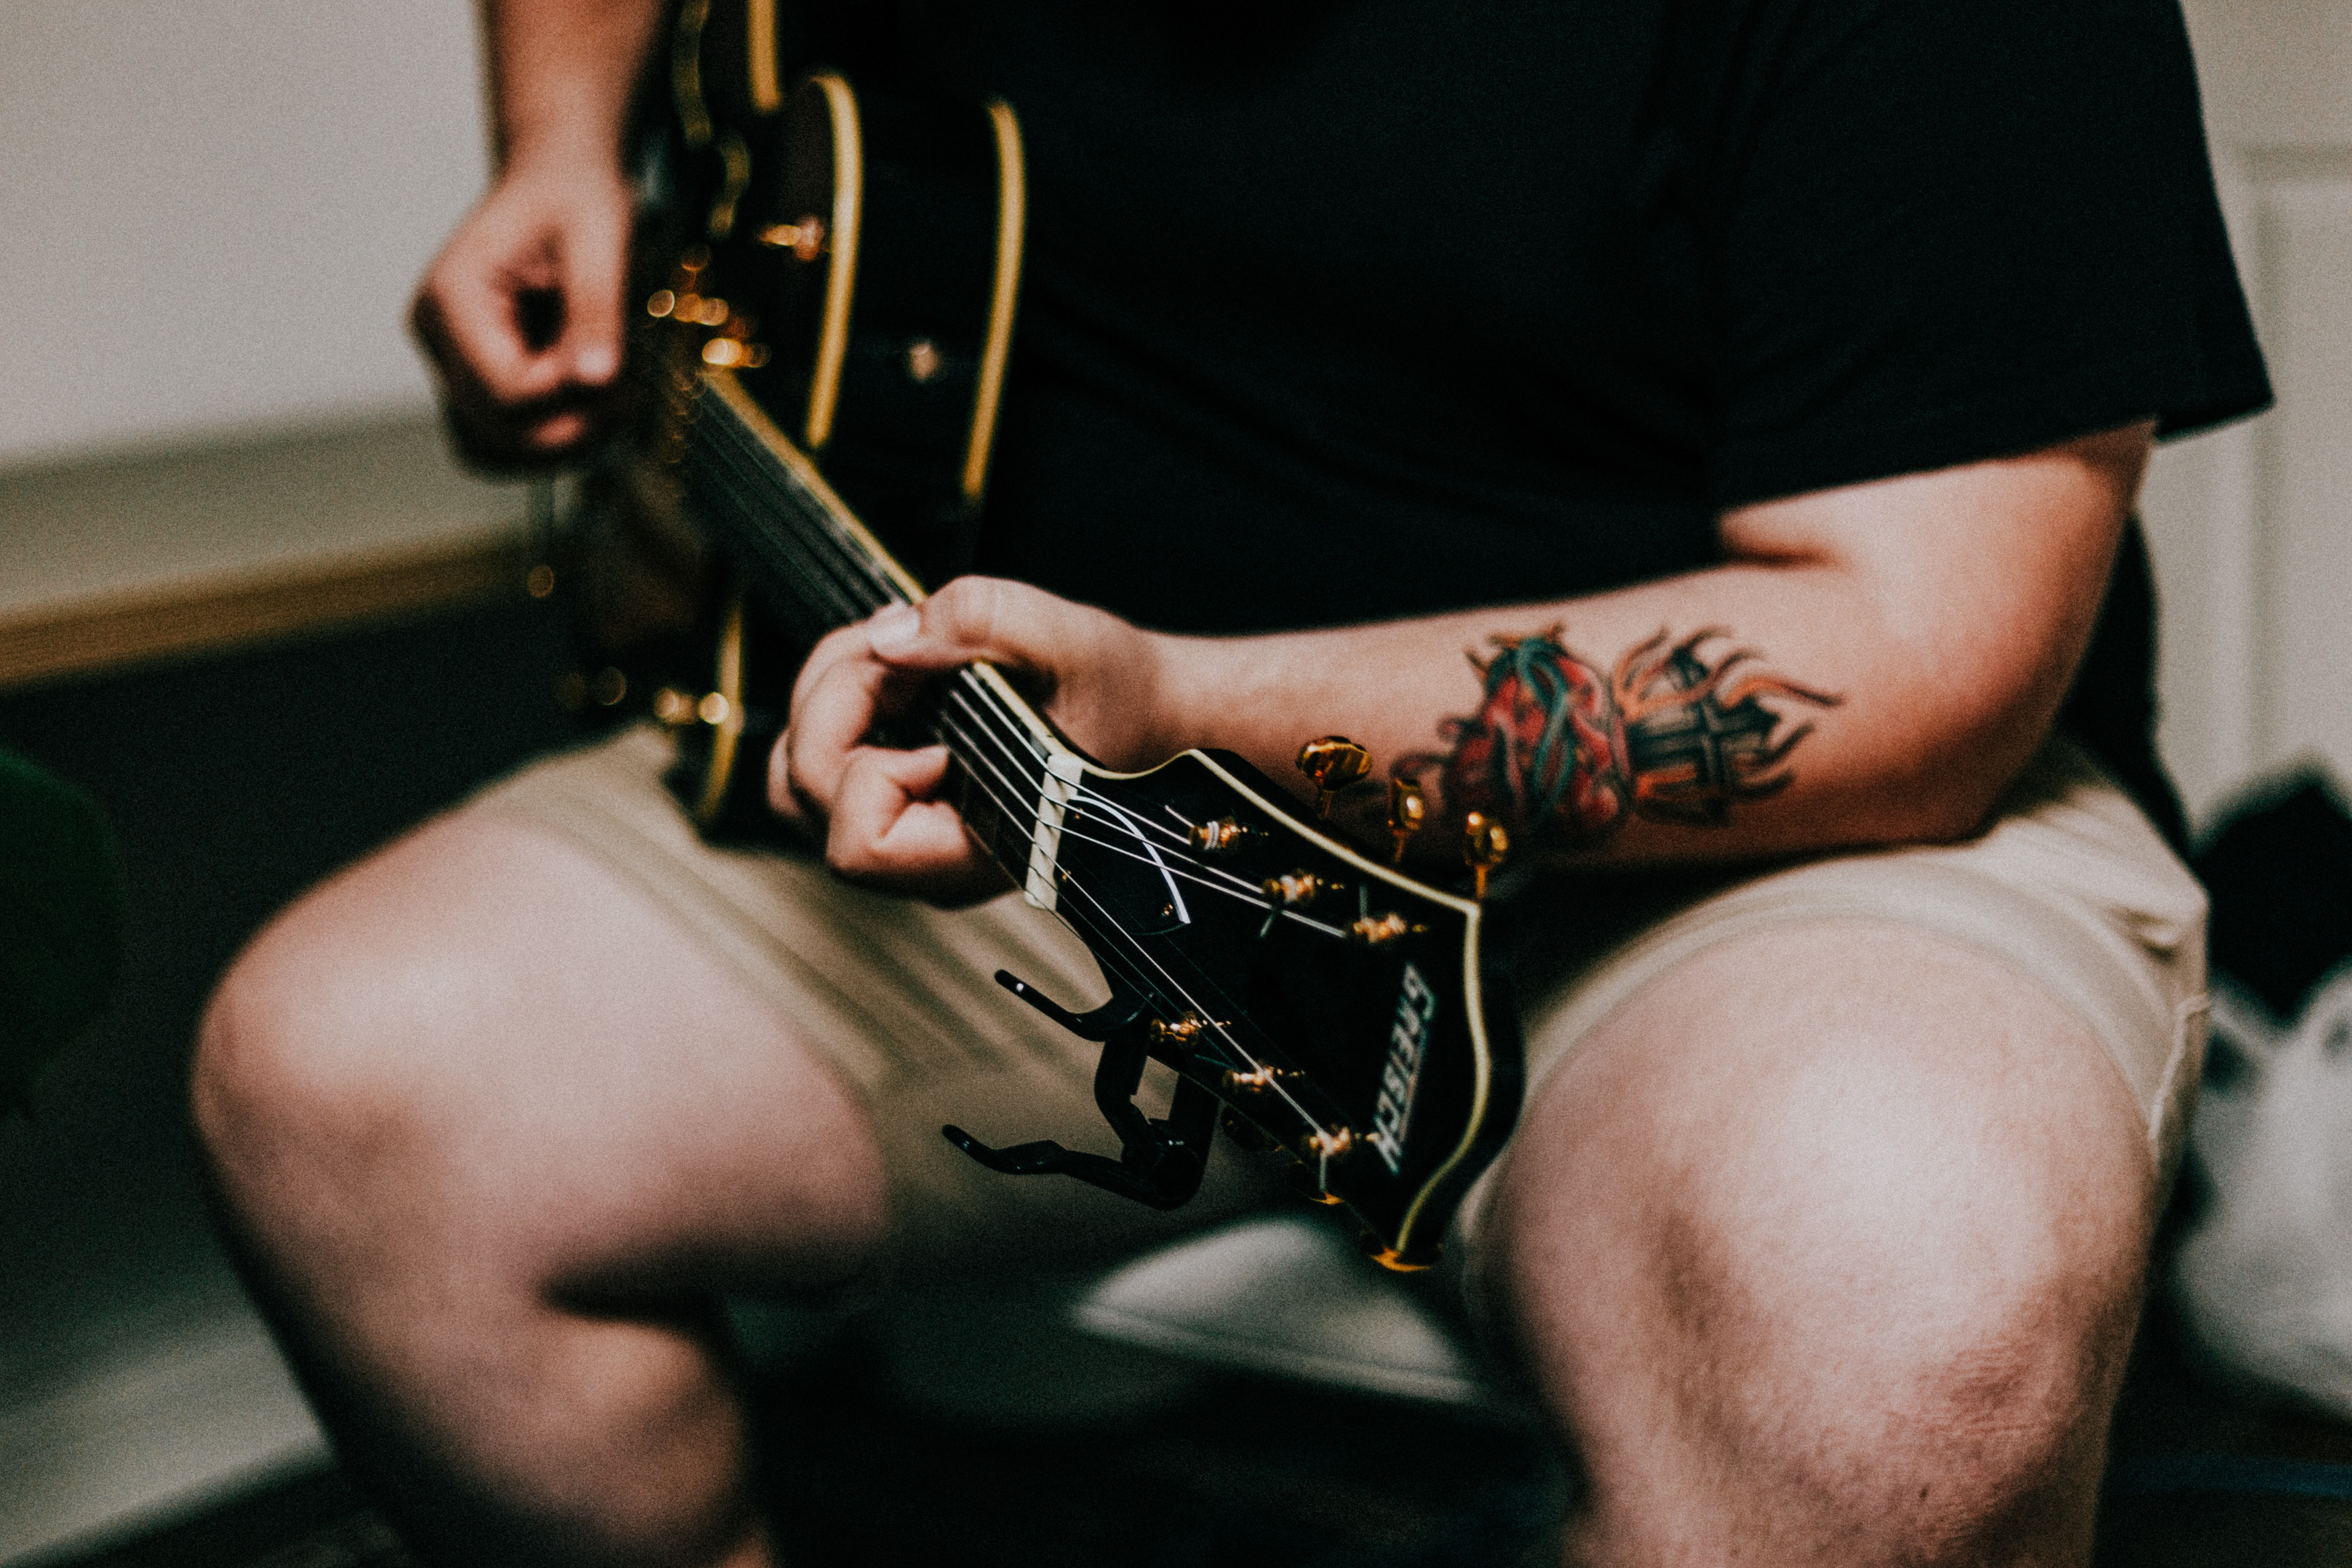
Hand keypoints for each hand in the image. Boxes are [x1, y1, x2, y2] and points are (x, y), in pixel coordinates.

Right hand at [409, 159, 633, 468]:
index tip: (619, 377)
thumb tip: (596, 380)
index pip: (505, 392)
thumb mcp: (599, 239)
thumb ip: (596, 311)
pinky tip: (589, 410)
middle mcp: (436, 335)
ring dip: (557, 446)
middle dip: (571, 427)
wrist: (559, 179)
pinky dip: (546, 437)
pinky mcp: (474, 376)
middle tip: (629, 398)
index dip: (568, 399)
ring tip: (610, 408)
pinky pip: (500, 436)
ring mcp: (449, 361)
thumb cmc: (576, 196)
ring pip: (491, 448)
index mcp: (453, 297)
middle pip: (497, 429)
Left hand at [769, 578, 1188, 900]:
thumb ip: (980, 621)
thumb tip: (888, 637)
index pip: (856, 842)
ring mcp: (907, 832)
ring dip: (826, 699)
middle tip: (902, 653)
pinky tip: (895, 668)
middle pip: (803, 795)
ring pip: (795, 780)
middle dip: (834, 701)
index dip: (868, 764)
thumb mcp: (1071, 638)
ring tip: (891, 657)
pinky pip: (822, 760)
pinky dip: (839, 701)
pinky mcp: (898, 797)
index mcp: (976, 851)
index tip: (930, 708)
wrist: (1160, 719)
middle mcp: (929, 859)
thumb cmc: (1126, 697)